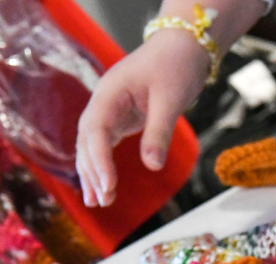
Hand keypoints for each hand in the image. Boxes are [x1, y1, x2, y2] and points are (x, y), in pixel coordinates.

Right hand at [76, 29, 208, 206]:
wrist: (183, 46)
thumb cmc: (176, 66)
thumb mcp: (171, 100)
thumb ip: (159, 132)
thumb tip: (153, 166)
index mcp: (109, 93)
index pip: (95, 131)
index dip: (99, 159)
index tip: (108, 184)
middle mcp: (103, 102)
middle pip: (88, 141)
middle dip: (93, 171)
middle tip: (103, 200)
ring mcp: (110, 109)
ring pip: (93, 145)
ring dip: (94, 172)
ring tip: (98, 202)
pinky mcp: (121, 117)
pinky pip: (105, 143)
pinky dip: (104, 163)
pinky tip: (105, 185)